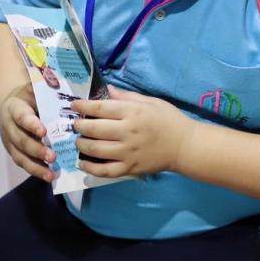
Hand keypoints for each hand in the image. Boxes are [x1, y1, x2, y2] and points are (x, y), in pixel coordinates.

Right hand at [0, 84, 55, 181]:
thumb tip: (62, 84)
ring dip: (36, 166)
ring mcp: (10, 142)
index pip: (22, 117)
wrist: (7, 107)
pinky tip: (49, 177)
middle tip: (53, 156)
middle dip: (37, 150)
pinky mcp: (14, 152)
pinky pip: (23, 163)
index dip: (31, 125)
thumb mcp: (33, 89)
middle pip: (21, 140)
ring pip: (20, 156)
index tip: (43, 132)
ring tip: (51, 174)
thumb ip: (44, 89)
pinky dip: (35, 171)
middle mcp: (9, 127)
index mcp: (15, 109)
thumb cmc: (28, 97)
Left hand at [71, 86, 190, 177]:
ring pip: (95, 149)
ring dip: (81, 144)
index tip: (74, 105)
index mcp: (133, 112)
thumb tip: (108, 90)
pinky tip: (82, 163)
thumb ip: (128, 96)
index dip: (82, 106)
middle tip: (76, 124)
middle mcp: (127, 131)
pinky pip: (104, 170)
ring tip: (79, 140)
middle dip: (79, 125)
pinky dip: (90, 168)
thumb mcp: (151, 102)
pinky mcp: (130, 168)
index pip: (100, 108)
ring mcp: (128, 152)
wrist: (185, 145)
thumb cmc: (169, 120)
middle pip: (93, 128)